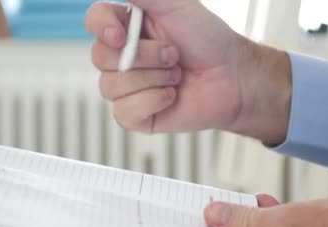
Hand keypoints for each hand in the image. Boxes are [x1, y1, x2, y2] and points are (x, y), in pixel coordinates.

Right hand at [85, 0, 291, 144]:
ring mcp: (126, 87)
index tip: (121, 35)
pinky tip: (172, 96)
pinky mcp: (135, 115)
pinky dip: (152, 102)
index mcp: (127, 27)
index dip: (102, 27)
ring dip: (153, 79)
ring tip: (177, 75)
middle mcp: (121, 56)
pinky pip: (123, 112)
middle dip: (144, 57)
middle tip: (175, 55)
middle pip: (100, 57)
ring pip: (111, 86)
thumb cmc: (208, 40)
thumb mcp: (179, 6)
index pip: (95, 20)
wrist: (232, 78)